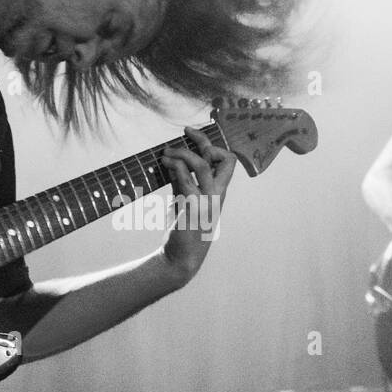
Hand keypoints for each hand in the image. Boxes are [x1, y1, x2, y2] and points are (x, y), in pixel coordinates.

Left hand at [159, 126, 237, 283]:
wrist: (181, 260)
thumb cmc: (184, 232)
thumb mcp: (185, 202)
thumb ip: (182, 182)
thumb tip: (172, 163)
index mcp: (219, 193)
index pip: (228, 162)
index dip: (214, 146)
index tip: (194, 138)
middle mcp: (217, 196)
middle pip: (224, 160)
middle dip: (204, 141)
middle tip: (186, 131)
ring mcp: (207, 202)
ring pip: (202, 166)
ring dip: (182, 153)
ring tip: (166, 151)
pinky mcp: (192, 209)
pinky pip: (186, 181)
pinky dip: (175, 168)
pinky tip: (164, 164)